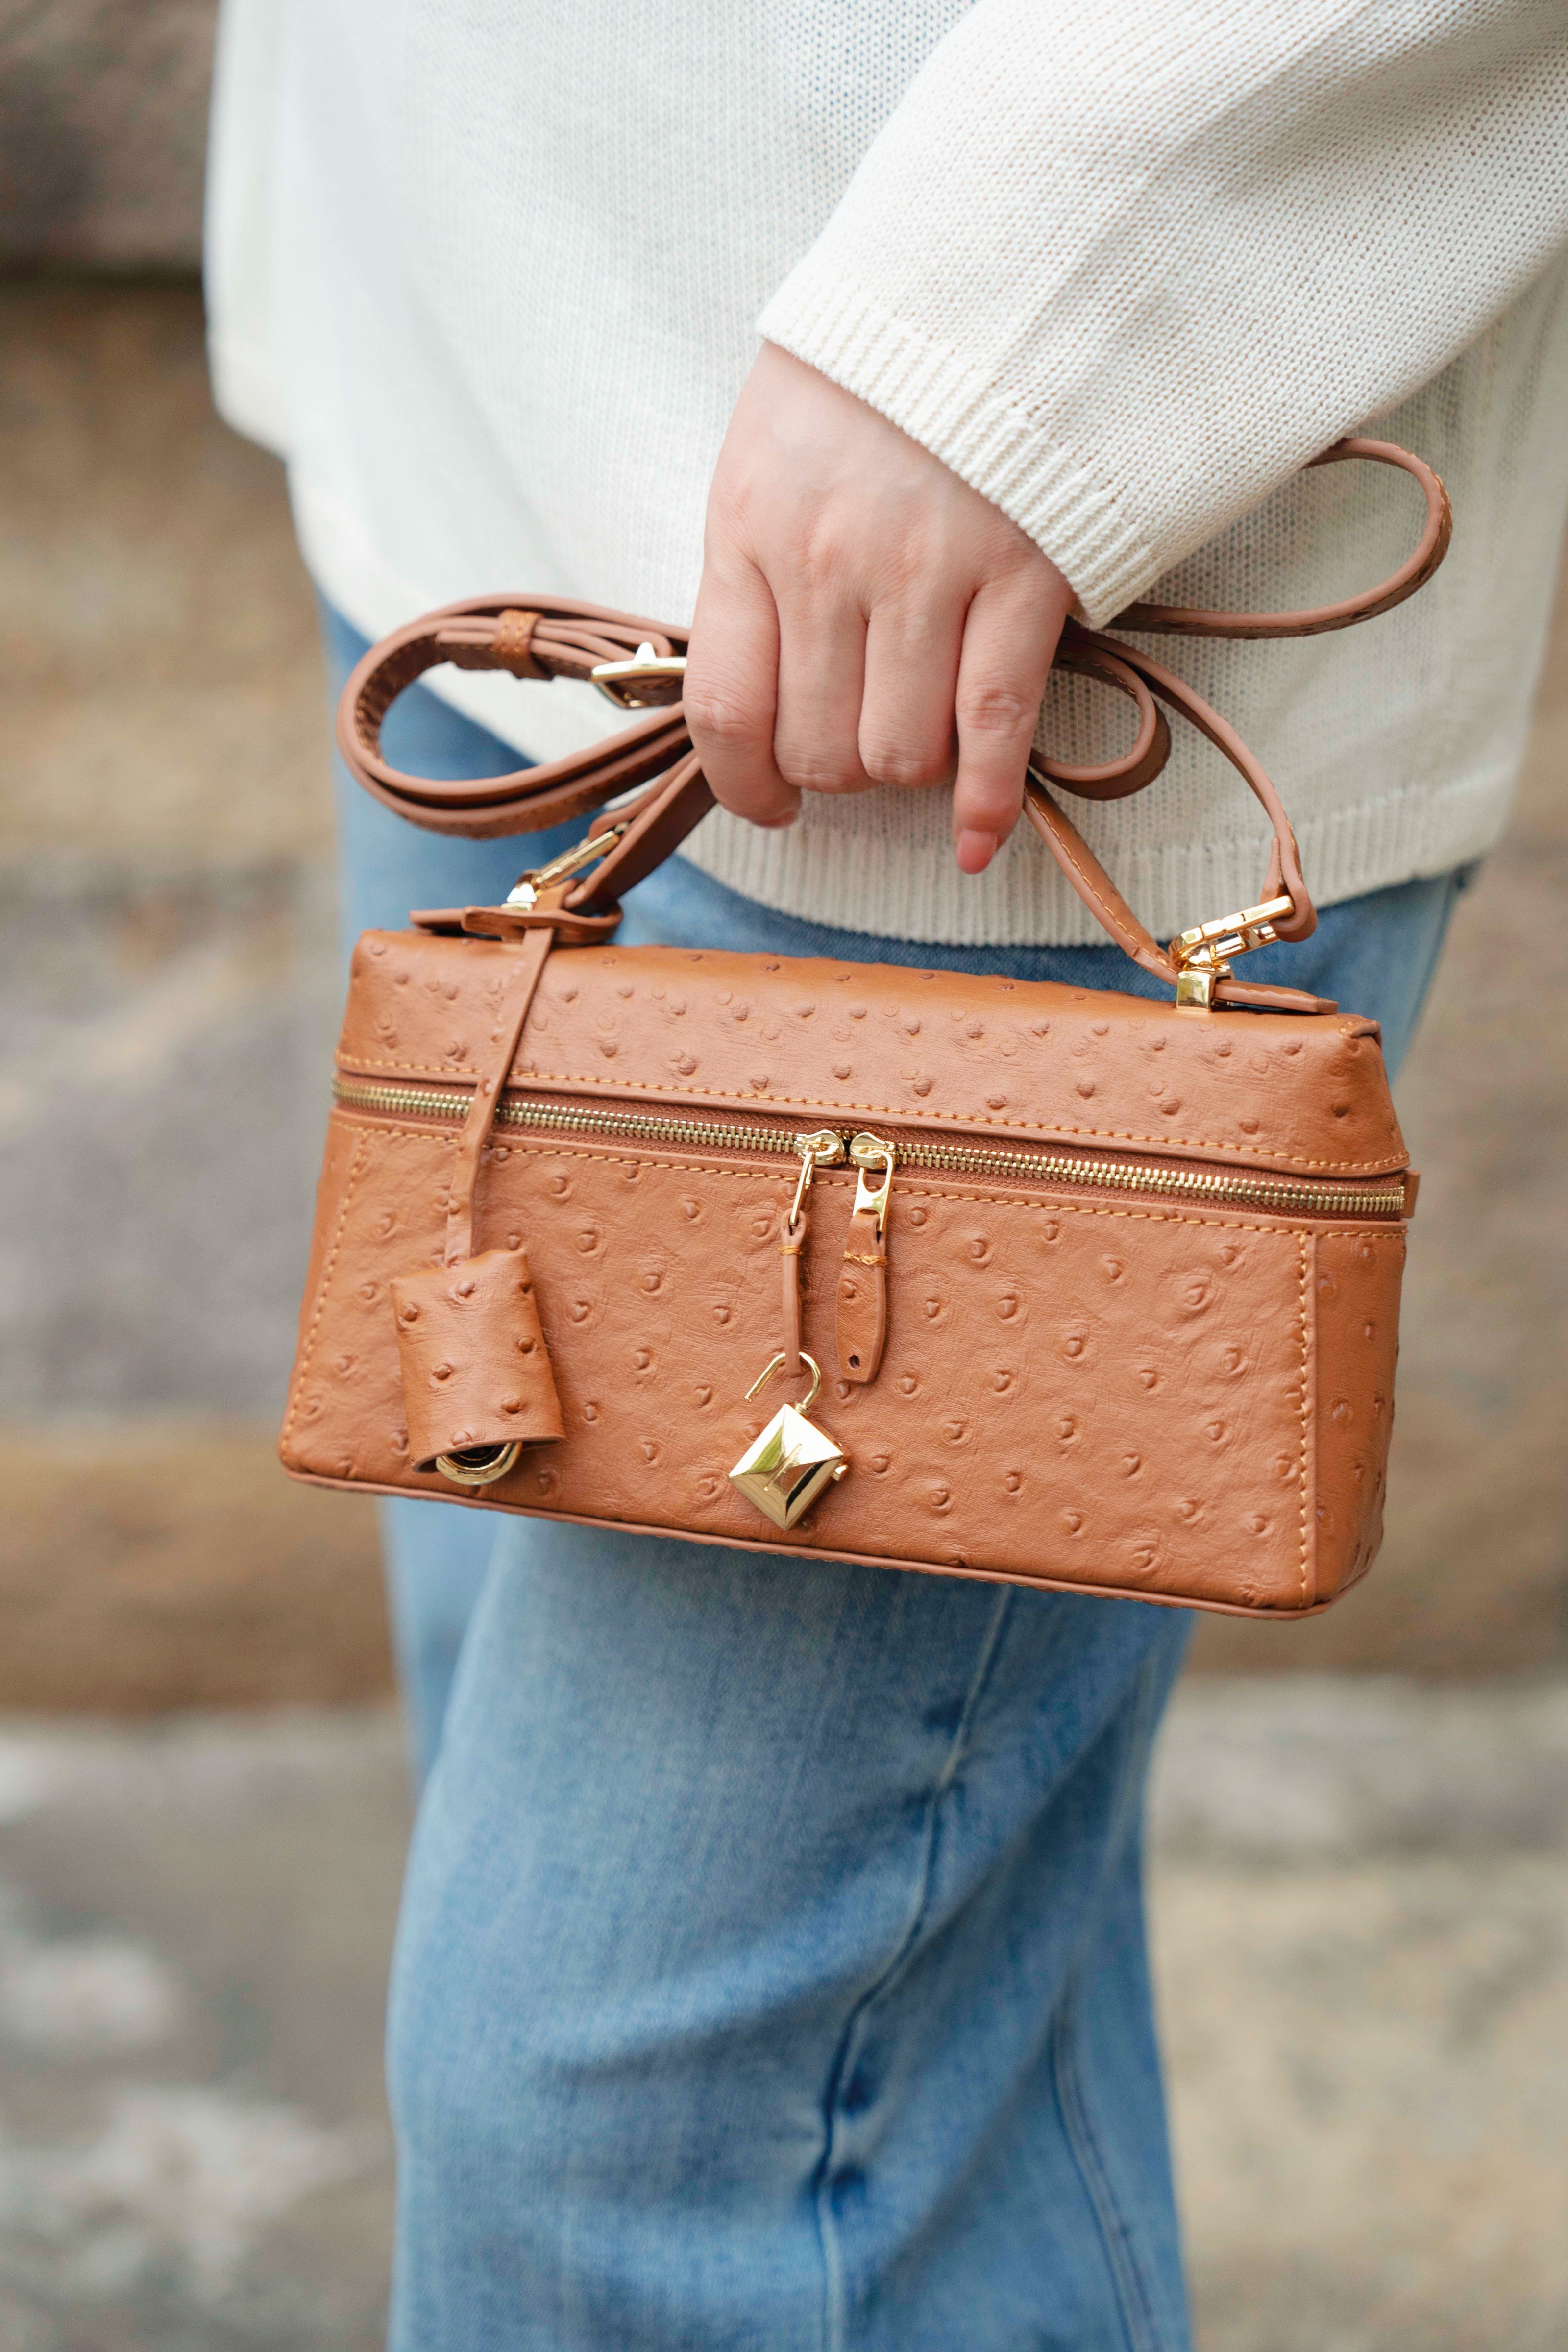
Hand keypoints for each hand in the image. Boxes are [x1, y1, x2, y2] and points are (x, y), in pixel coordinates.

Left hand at [684, 344, 1073, 874]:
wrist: (998, 271)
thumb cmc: (874, 369)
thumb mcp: (768, 449)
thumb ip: (754, 565)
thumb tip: (757, 688)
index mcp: (750, 527)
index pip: (724, 712)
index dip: (744, 785)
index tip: (769, 802)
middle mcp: (829, 563)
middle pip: (819, 746)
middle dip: (836, 772)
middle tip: (860, 744)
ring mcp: (929, 574)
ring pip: (900, 753)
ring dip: (908, 771)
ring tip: (921, 736)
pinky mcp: (1024, 578)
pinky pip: (994, 729)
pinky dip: (988, 801)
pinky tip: (978, 838)